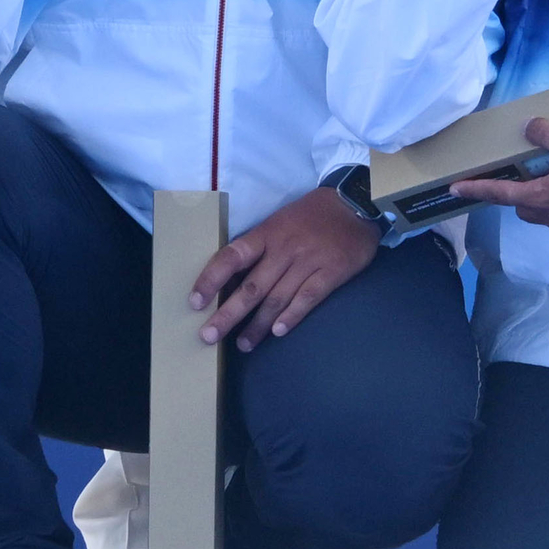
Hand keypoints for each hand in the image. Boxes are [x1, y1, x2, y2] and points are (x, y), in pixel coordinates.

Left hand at [190, 186, 382, 350]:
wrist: (354, 204)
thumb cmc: (310, 215)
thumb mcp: (279, 221)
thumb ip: (259, 248)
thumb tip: (232, 280)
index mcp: (266, 233)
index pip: (231, 257)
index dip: (211, 279)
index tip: (195, 302)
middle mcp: (283, 249)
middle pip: (251, 287)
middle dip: (228, 314)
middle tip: (208, 336)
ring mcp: (307, 262)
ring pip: (276, 298)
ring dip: (258, 325)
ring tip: (243, 344)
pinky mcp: (330, 273)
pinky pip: (307, 298)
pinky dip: (292, 316)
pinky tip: (279, 332)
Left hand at [451, 119, 548, 235]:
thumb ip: (545, 132)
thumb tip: (528, 128)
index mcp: (541, 197)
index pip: (498, 194)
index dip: (475, 190)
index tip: (453, 190)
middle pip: (522, 207)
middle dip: (515, 194)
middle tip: (521, 173)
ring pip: (544, 213)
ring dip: (540, 198)